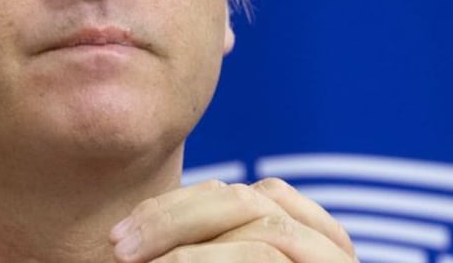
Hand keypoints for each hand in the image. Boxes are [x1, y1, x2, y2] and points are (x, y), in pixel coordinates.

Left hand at [109, 178, 357, 261]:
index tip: (122, 233)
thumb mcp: (215, 257)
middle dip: (172, 216)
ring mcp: (334, 255)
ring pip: (256, 222)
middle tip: (118, 245)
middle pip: (244, 199)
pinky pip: (265, 251)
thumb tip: (129, 234)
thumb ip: (203, 243)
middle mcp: (327, 240)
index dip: (175, 206)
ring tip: (136, 261)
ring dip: (184, 242)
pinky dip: (208, 259)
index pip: (238, 196)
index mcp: (301, 233)